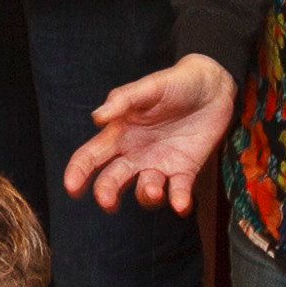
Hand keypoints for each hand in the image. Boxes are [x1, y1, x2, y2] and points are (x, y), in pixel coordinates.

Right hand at [62, 54, 237, 213]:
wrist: (213, 86)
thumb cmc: (176, 82)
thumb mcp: (149, 87)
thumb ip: (124, 100)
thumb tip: (97, 117)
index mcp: (119, 132)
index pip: (90, 156)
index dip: (78, 172)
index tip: (72, 188)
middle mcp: (135, 153)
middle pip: (112, 179)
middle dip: (106, 192)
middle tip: (107, 201)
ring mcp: (159, 164)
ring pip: (145, 190)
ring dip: (146, 195)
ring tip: (154, 190)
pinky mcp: (185, 170)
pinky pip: (178, 192)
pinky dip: (179, 201)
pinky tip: (182, 204)